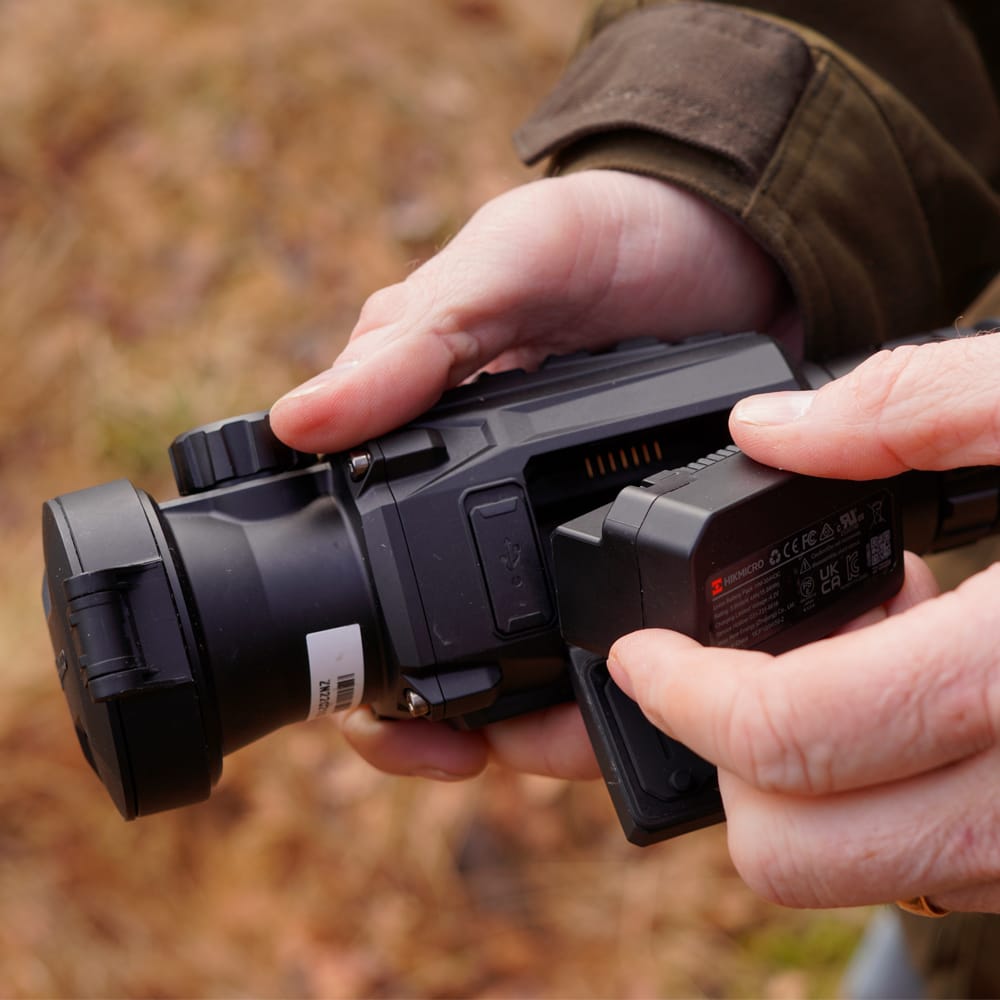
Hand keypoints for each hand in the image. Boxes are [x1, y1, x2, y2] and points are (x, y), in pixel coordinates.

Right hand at [270, 169, 796, 780]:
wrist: (738, 242)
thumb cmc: (604, 237)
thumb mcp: (505, 267)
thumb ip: (416, 340)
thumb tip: (299, 424)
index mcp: (419, 445)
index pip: (352, 563)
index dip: (350, 652)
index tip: (372, 710)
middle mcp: (480, 504)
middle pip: (435, 640)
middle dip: (440, 715)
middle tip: (469, 747)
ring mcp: (556, 531)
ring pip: (525, 659)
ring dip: (530, 719)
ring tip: (551, 741)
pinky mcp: (633, 541)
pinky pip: (615, 634)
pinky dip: (615, 682)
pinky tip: (629, 704)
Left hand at [609, 333, 999, 910]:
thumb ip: (910, 406)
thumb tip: (768, 430)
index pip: (793, 738)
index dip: (681, 698)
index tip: (642, 655)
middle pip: (799, 849)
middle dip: (730, 762)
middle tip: (736, 666)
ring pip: (863, 874)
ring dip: (804, 783)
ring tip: (853, 661)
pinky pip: (940, 868)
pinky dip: (883, 799)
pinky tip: (922, 697)